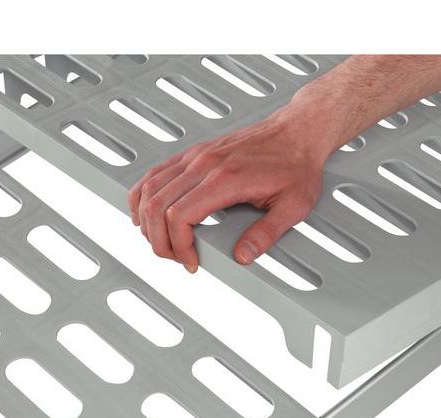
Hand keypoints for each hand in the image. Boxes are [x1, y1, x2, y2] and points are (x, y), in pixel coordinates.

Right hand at [128, 105, 328, 272]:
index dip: (178, 246)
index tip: (191, 262)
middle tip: (175, 258)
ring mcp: (196, 156)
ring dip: (146, 219)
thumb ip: (266, 233)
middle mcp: (204, 164)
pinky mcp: (195, 153)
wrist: (297, 132)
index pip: (179, 216)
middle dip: (159, 240)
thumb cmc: (296, 164)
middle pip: (157, 205)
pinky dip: (143, 194)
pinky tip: (145, 209)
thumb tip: (242, 256)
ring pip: (150, 188)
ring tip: (159, 241)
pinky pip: (156, 172)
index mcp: (226, 179)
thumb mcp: (293, 205)